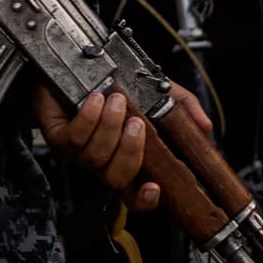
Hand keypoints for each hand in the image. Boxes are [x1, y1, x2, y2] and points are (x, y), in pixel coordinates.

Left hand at [32, 82, 209, 207]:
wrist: (72, 62)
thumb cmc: (112, 81)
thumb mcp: (156, 90)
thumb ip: (182, 107)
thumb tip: (204, 128)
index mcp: (127, 158)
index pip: (135, 195)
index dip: (145, 200)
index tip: (155, 189)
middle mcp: (103, 161)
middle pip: (117, 179)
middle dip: (130, 152)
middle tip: (137, 123)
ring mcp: (79, 153)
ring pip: (96, 158)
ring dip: (109, 128)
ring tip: (116, 100)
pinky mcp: (58, 138)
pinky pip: (74, 139)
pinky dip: (89, 118)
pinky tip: (96, 99)